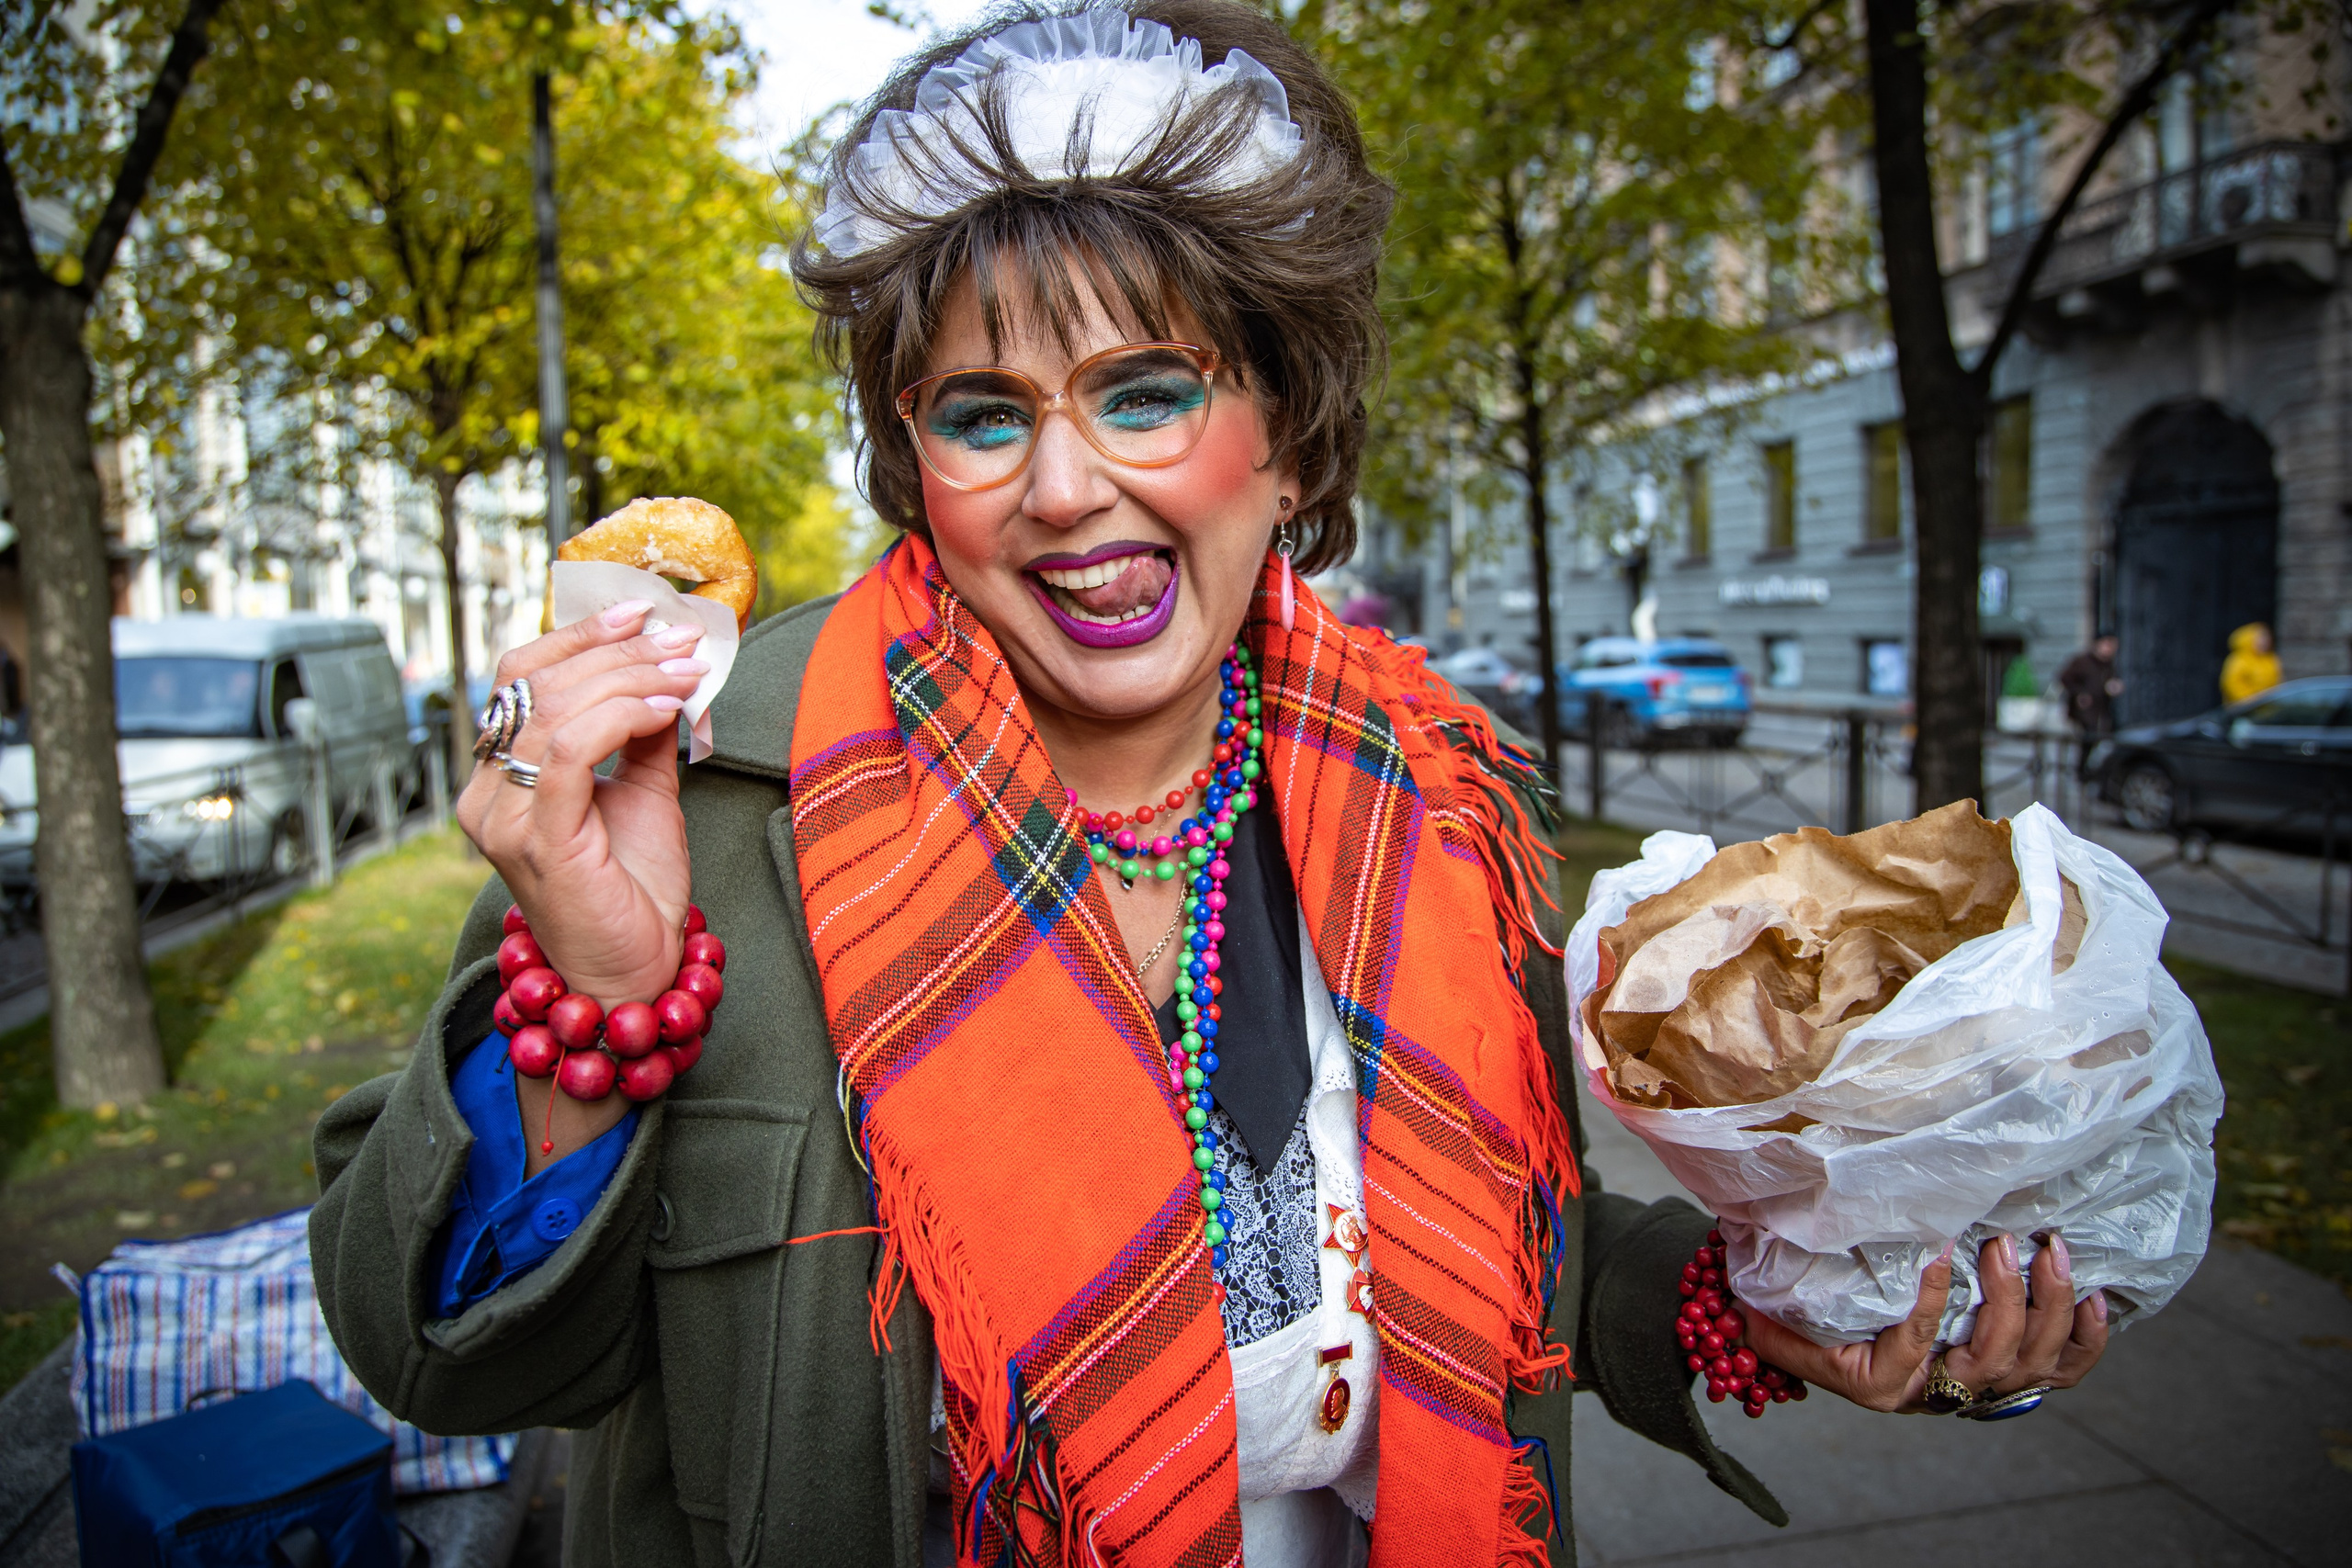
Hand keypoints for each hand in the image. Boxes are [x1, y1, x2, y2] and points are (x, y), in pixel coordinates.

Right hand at [455, 602, 706, 1170]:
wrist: (635, 971)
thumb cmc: (633, 889)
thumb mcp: (642, 791)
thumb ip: (641, 733)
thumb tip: (666, 668)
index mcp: (497, 776)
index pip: (520, 678)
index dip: (578, 635)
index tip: (642, 612)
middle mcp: (485, 794)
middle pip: (537, 684)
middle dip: (617, 652)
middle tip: (680, 641)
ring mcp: (504, 818)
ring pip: (556, 710)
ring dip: (630, 678)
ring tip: (684, 673)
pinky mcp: (537, 839)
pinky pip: (569, 751)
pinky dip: (621, 716)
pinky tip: (665, 709)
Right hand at [1744, 1234, 2109, 1413]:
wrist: (1833, 1346)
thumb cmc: (1801, 1321)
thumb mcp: (1772, 1318)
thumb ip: (1764, 1303)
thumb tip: (1740, 1269)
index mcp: (1880, 1384)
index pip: (1913, 1350)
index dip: (1928, 1305)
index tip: (1935, 1252)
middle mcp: (1934, 1394)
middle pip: (1988, 1364)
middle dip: (2005, 1302)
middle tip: (2002, 1243)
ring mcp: (1979, 1387)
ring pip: (2031, 1365)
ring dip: (2047, 1306)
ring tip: (2047, 1250)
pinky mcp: (2011, 1374)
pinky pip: (2063, 1369)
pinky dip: (2085, 1338)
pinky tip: (2092, 1296)